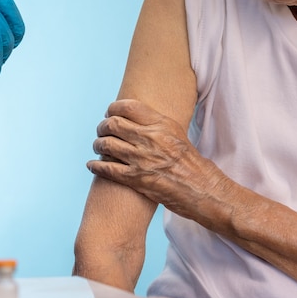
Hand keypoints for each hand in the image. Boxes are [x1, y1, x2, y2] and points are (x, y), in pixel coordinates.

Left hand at [87, 99, 226, 220]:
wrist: (204, 191)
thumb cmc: (192, 164)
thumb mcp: (177, 135)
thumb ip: (156, 125)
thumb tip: (134, 117)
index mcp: (162, 125)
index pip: (129, 107)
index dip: (113, 108)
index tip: (109, 113)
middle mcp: (151, 139)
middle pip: (113, 124)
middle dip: (102, 126)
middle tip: (101, 131)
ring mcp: (142, 159)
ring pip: (106, 145)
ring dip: (97, 145)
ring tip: (98, 147)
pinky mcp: (136, 179)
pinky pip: (107, 168)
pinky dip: (95, 166)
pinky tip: (92, 165)